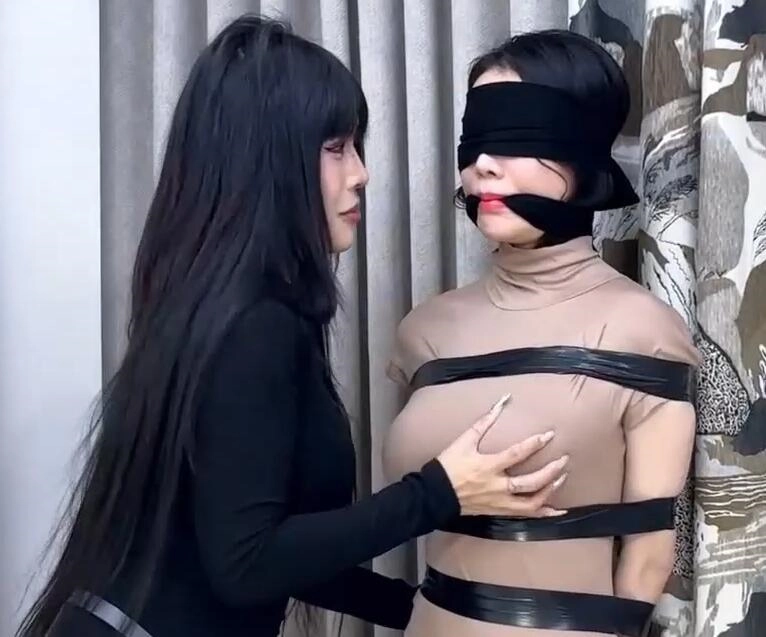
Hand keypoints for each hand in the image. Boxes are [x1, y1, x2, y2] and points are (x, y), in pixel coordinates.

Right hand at [436, 394, 567, 516]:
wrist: (436, 494)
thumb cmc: (449, 465)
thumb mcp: (463, 441)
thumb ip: (483, 422)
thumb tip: (501, 403)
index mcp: (488, 466)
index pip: (517, 454)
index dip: (535, 444)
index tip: (550, 435)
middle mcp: (497, 486)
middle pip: (531, 482)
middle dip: (551, 471)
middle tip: (564, 459)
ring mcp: (500, 502)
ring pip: (532, 502)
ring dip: (550, 490)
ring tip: (561, 478)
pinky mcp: (500, 511)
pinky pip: (526, 515)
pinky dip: (544, 513)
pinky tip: (558, 510)